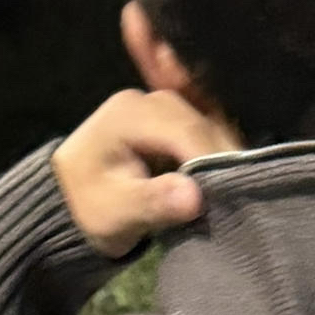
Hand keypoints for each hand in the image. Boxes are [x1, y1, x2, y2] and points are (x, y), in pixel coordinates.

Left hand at [52, 89, 238, 260]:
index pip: (183, 131)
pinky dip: (219, 127)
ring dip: (223, 150)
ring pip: (207, 123)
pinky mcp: (170, 117)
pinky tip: (239, 135)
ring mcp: (158, 104)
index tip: (234, 191)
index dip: (213, 159)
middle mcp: (144, 100)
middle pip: (199, 125)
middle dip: (222, 157)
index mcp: (127, 115)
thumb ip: (153, 203)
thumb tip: (194, 197)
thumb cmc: (92, 207)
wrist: (74, 201)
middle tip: (241, 195)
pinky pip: (202, 113)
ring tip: (239, 183)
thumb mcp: (115, 214)